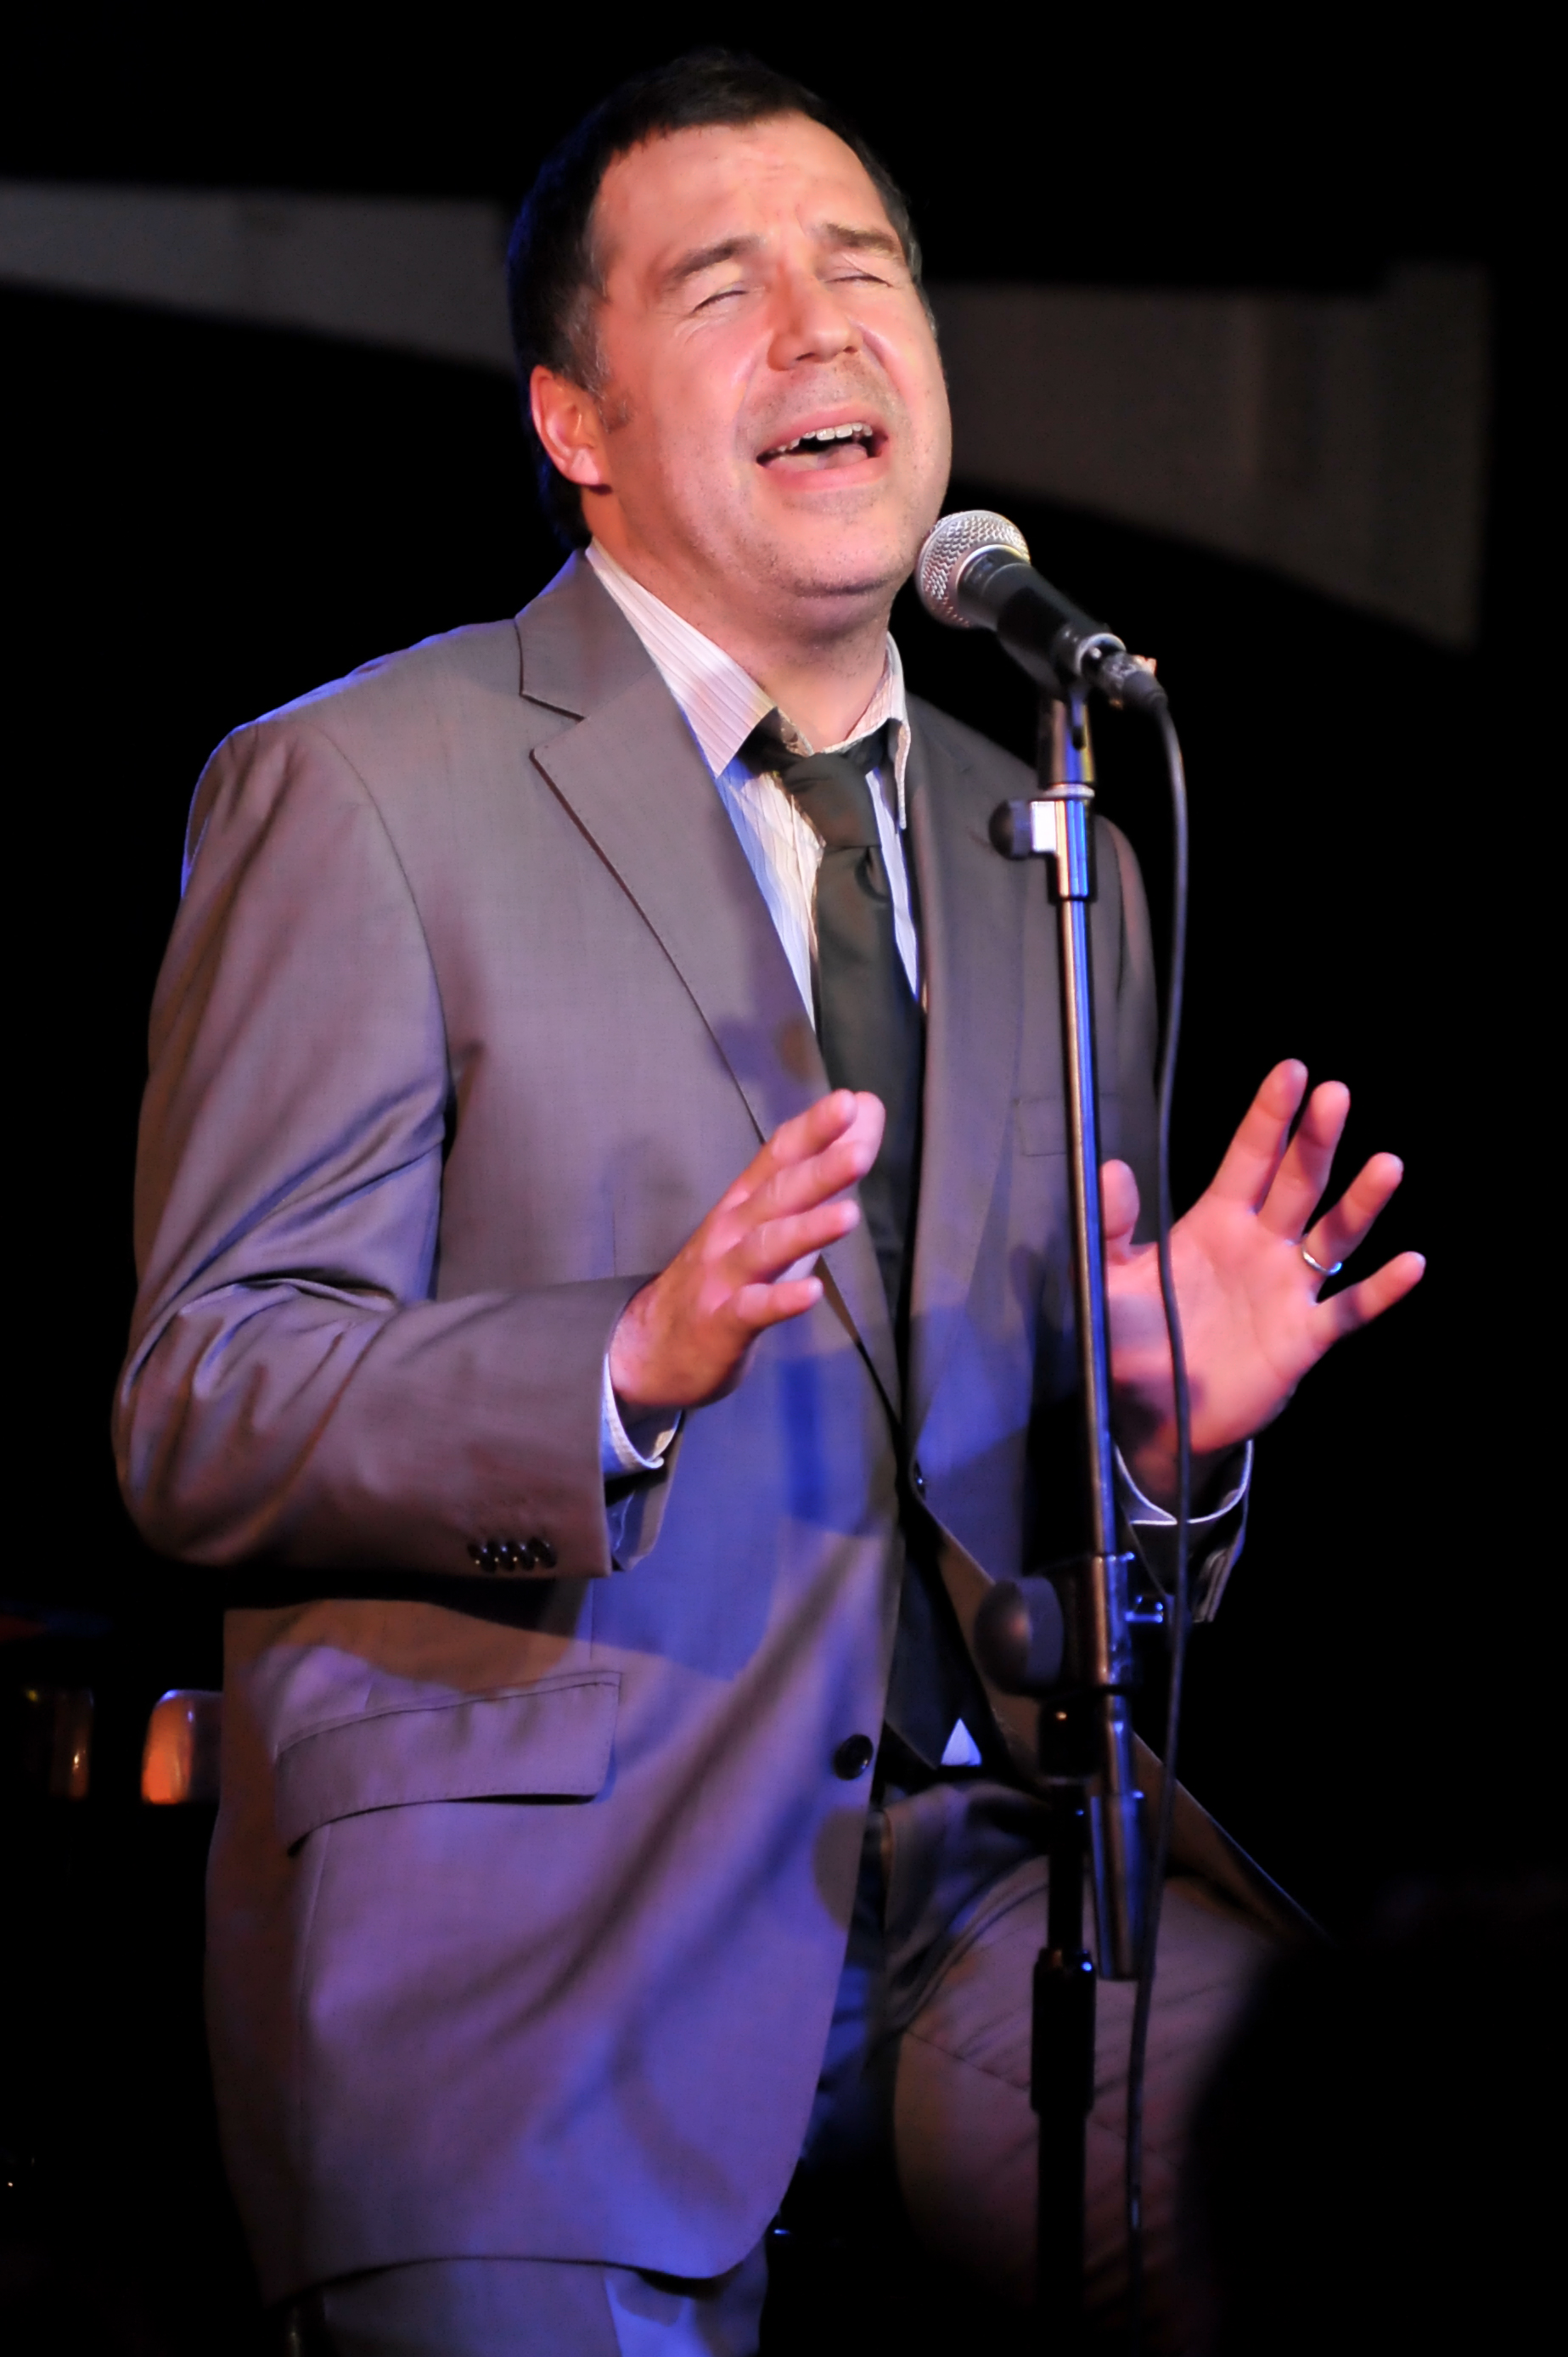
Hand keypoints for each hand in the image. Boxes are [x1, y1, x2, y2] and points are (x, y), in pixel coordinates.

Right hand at [609, 1089, 884, 1413]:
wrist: (651, 1348)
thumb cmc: (725, 1277)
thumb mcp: (774, 1224)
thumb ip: (817, 1178)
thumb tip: (861, 1117)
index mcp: (744, 1203)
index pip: (779, 1157)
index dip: (813, 1130)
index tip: (852, 1102)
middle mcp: (731, 1231)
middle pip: (776, 1194)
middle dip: (818, 1168)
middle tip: (858, 1148)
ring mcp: (722, 1277)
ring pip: (765, 1247)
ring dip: (807, 1230)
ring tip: (850, 1215)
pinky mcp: (721, 1324)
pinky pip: (752, 1309)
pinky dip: (781, 1301)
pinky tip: (812, 1293)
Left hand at [1104, 1059, 1424, 1505]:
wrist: (1150, 1414)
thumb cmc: (1133, 1339)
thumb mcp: (1110, 1279)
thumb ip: (1113, 1226)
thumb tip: (1113, 1169)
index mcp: (1216, 1222)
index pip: (1250, 1157)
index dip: (1270, 1117)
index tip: (1292, 1072)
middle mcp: (1261, 1245)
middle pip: (1299, 1182)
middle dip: (1317, 1140)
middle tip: (1336, 1096)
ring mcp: (1287, 1289)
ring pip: (1334, 1235)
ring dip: (1361, 1202)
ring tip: (1387, 1166)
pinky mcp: (1302, 1337)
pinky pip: (1348, 1310)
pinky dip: (1380, 1290)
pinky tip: (1410, 1264)